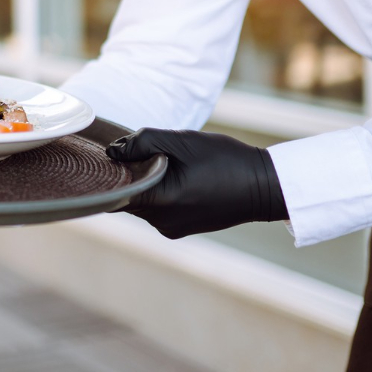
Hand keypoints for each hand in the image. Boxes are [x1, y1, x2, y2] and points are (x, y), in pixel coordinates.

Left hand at [107, 128, 287, 238]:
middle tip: (141, 150)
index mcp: (160, 202)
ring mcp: (171, 228)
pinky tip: (176, 176)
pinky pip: (157, 208)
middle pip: (127, 196)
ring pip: (142, 202)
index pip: (114, 192)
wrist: (264, 187)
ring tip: (166, 162)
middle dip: (130, 173)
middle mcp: (161, 222)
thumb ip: (143, 143)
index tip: (110, 153)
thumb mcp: (182, 142)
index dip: (108, 172)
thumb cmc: (224, 160)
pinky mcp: (181, 228)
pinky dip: (159, 192)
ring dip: (146, 181)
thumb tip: (113, 150)